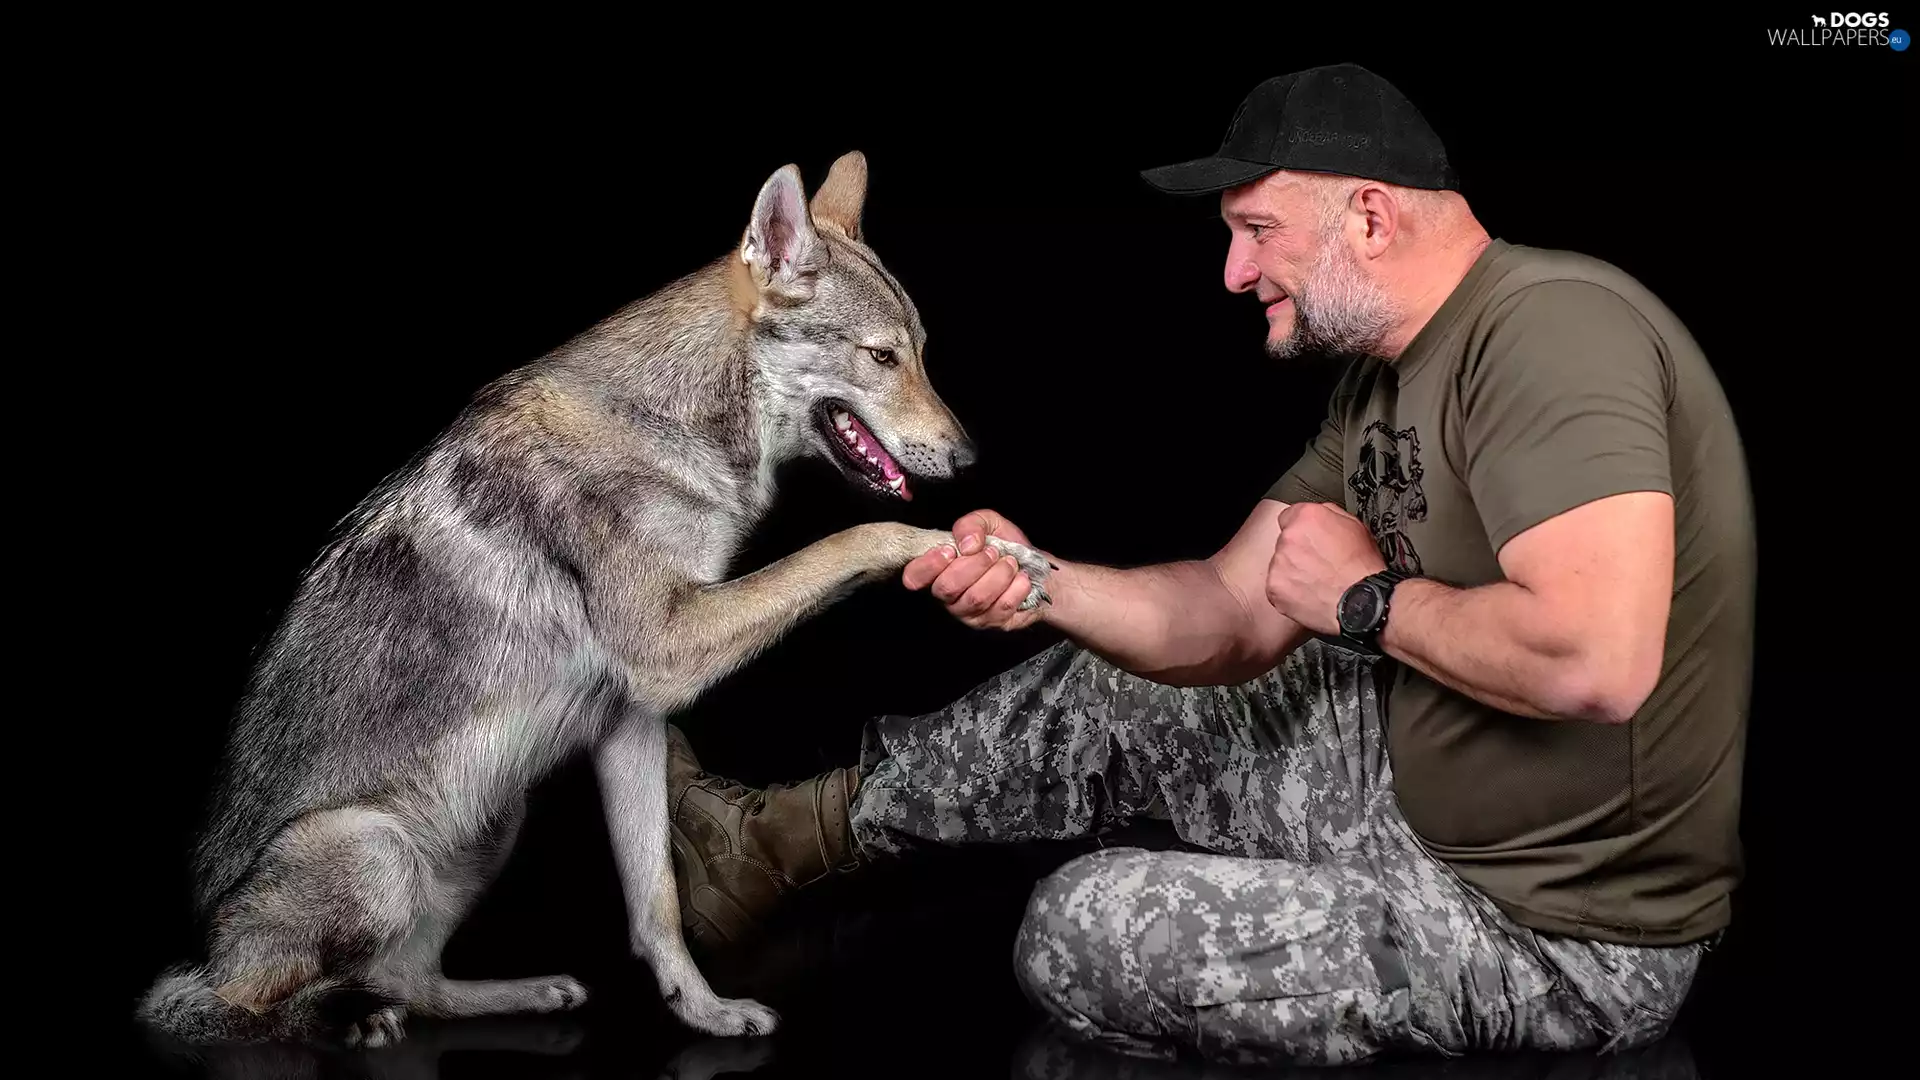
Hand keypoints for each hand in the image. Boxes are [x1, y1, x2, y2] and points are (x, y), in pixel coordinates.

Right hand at [902, 509, 1048, 630]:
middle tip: (993, 553)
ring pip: (976, 598)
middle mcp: (949, 596)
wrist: (1038, 570)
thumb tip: (967, 544)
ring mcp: (969, 613)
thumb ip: (972, 524)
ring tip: (1010, 563)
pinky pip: (1000, 608)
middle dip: (974, 565)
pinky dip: (1016, 588)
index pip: (914, 577)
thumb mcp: (989, 523)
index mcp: (940, 570)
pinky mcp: (992, 623)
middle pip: (947, 587)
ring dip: (998, 575)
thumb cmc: (1006, 548)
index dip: (928, 565)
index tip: (950, 550)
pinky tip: (1020, 578)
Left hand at [1264, 502, 1385, 635]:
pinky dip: (1290, 592)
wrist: (1360, 602)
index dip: (1302, 529)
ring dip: (1293, 571)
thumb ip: (1330, 515)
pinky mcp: (1274, 587)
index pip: (1289, 516)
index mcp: (1307, 518)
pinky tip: (1310, 594)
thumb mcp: (1356, 527)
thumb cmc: (1362, 568)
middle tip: (1319, 564)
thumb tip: (1321, 515)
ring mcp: (1279, 563)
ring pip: (1280, 564)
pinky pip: (1277, 587)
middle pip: (1285, 541)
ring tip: (1317, 582)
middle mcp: (1289, 537)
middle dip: (1298, 551)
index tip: (1309, 539)